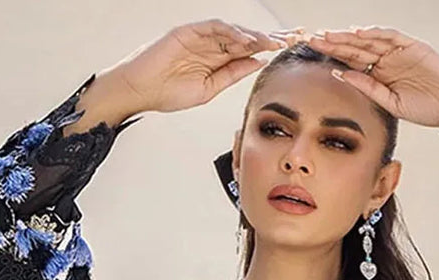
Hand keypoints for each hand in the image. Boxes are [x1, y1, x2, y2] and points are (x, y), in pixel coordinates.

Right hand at [114, 20, 283, 114]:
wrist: (141, 91)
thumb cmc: (168, 92)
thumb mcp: (209, 90)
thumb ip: (232, 74)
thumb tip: (258, 62)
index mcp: (218, 60)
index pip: (249, 51)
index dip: (271, 48)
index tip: (292, 50)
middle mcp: (213, 45)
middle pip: (247, 37)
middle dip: (272, 36)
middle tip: (296, 37)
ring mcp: (201, 36)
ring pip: (234, 31)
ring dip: (256, 35)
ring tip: (274, 41)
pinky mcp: (189, 31)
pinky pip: (215, 28)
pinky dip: (232, 32)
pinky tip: (246, 40)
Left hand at [288, 25, 438, 131]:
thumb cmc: (429, 109)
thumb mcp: (392, 103)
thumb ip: (367, 89)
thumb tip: (342, 76)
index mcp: (380, 74)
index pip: (351, 62)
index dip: (332, 57)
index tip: (311, 55)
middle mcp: (386, 59)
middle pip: (354, 47)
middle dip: (333, 43)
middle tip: (310, 38)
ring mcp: (399, 51)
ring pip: (368, 39)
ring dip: (347, 36)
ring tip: (327, 34)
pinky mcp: (412, 45)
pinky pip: (390, 36)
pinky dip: (374, 33)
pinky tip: (356, 32)